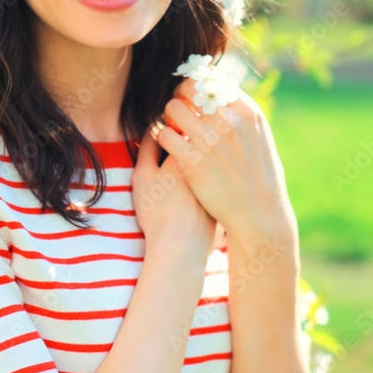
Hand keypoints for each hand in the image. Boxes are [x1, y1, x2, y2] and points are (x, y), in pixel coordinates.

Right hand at [131, 126, 218, 264]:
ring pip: (217, 158)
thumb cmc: (158, 213)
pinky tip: (200, 190)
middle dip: (196, 136)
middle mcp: (213, 162)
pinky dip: (216, 177)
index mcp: (191, 151)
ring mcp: (224, 179)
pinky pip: (224, 178)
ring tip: (186, 174)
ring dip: (207, 156)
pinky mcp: (229, 197)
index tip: (171, 128)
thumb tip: (154, 130)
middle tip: (180, 145)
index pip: (190, 122)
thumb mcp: (143, 177)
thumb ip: (147, 149)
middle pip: (208, 137)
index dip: (178, 123)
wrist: (181, 250)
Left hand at [154, 77, 297, 245]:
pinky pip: (164, 135)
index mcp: (247, 112)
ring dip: (168, 116)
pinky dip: (162, 137)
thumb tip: (218, 89)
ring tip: (173, 128)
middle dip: (180, 96)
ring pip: (172, 108)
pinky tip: (169, 146)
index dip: (198, 84)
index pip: (212, 80)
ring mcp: (210, 141)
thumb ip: (238, 113)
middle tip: (179, 109)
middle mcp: (229, 122)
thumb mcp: (258, 136)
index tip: (193, 95)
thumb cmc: (258, 175)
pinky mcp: (192, 162)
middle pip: (188, 88)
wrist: (258, 213)